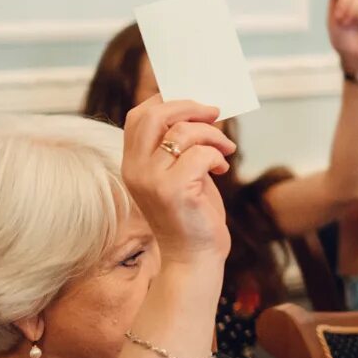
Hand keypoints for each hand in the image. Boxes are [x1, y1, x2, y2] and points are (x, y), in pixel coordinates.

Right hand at [121, 98, 234, 264]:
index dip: (167, 101)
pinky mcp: (175, 191)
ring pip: (184, 132)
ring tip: (225, 149)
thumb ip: (179, 145)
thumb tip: (203, 109)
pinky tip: (222, 170)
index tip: (196, 106)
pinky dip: (218, 156)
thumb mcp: (179, 172)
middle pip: (156, 115)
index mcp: (132, 163)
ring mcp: (153, 180)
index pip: (138, 116)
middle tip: (214, 114)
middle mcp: (136, 170)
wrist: (193, 256)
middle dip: (189, 107)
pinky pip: (201, 154)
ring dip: (213, 135)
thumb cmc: (192, 213)